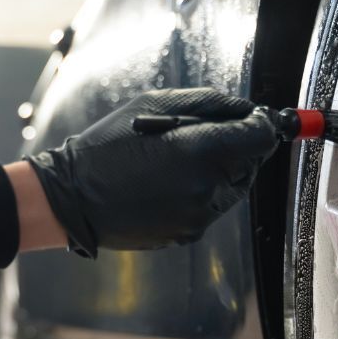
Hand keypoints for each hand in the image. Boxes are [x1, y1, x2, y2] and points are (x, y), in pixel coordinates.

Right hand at [25, 88, 278, 256]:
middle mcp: (204, 188)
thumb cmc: (109, 145)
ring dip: (224, 169)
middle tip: (219, 132)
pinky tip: (172, 181)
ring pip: (234, 187)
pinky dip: (204, 191)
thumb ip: (209, 104)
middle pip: (251, 163)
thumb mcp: (154, 105)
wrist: (74, 197)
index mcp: (198, 151)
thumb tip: (248, 111)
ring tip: (186, 157)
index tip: (261, 117)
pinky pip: (212, 207)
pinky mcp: (189, 234)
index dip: (264, 124)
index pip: (259, 137)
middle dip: (242, 146)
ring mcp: (198, 217)